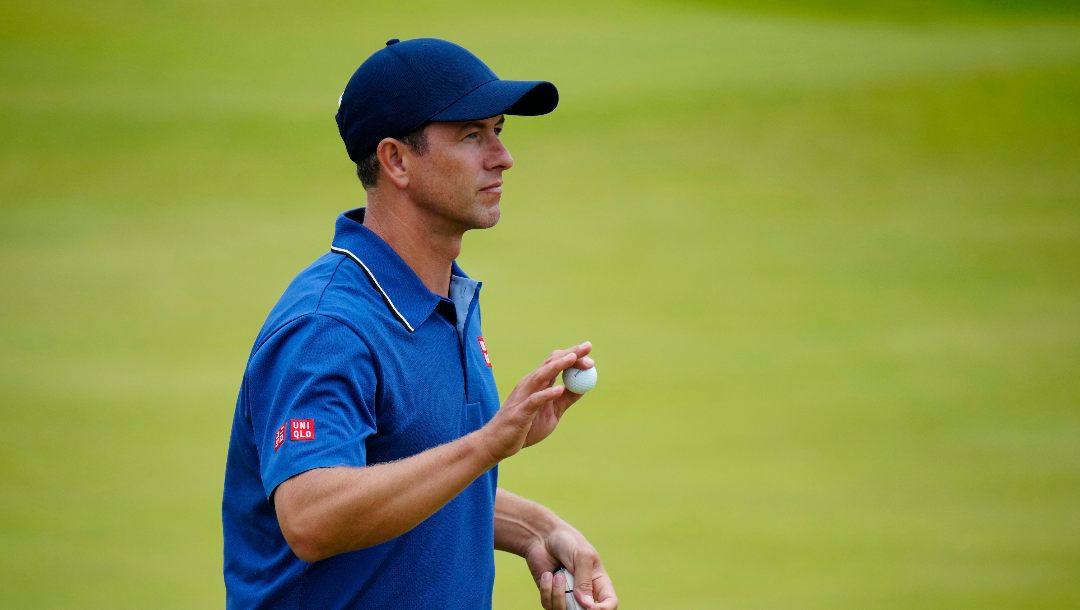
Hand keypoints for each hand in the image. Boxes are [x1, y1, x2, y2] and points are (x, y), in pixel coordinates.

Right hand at [476, 342, 593, 461]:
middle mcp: (529, 385)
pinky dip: (547, 394)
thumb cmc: (524, 428)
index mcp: (536, 384)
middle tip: (587, 348)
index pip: (554, 362)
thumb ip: (565, 400)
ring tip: (573, 358)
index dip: (572, 355)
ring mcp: (523, 396)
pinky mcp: (520, 412)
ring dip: (558, 366)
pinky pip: (534, 400)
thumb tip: (584, 387)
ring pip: (541, 376)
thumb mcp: (552, 413)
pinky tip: (559, 389)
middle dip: (570, 354)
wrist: (497, 443)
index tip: (588, 352)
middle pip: (550, 364)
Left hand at [525, 522, 617, 609]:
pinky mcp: (551, 596)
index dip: (604, 609)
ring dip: (559, 594)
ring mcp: (568, 596)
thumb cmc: (568, 542)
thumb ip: (585, 580)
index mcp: (599, 583)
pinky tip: (547, 575)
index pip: (610, 603)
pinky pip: (549, 605)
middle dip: (577, 607)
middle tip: (571, 594)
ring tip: (558, 575)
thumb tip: (586, 605)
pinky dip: (547, 590)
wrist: (543, 537)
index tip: (591, 607)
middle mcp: (585, 593)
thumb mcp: (582, 556)